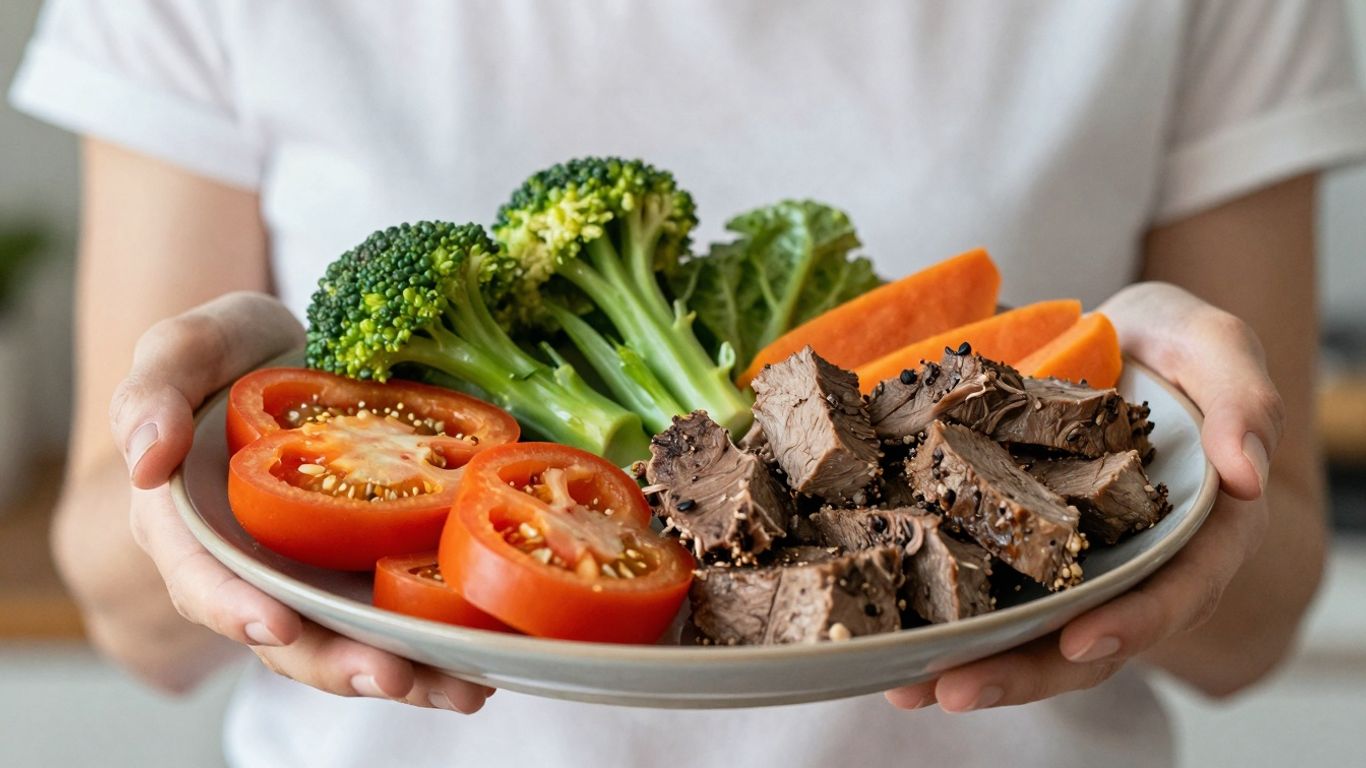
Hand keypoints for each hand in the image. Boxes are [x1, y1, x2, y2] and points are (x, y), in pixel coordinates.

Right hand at [109, 292, 492, 712]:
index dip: (234, 609)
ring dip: (408, 674)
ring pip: (354, 642)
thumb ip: (153, 391)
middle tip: (393, 676)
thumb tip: (145, 459)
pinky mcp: (375, 566)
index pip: (203, 581)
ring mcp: (319, 575)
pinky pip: (405, 614)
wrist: (299, 350)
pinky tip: (490, 659)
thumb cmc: (231, 353)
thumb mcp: (187, 348)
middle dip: (339, 664)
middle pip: (288, 638)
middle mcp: (257, 570)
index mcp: (194, 529)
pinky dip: (443, 642)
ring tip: (463, 688)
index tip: (276, 627)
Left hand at [885, 282, 1283, 711]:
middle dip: (1022, 672)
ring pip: (1026, 631)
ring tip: (901, 689)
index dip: (1132, 623)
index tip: (1081, 642)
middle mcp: (1127, 565)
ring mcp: (1065, 563)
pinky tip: (884, 637)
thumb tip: (1245, 472)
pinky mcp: (1010, 542)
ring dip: (966, 664)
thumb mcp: (1216, 348)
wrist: (1111, 337)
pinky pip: (977, 587)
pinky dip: (935, 614)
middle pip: (1086, 639)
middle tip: (954, 691)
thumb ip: (1243, 402)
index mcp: (1194, 534)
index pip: (1174, 594)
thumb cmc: (1173, 345)